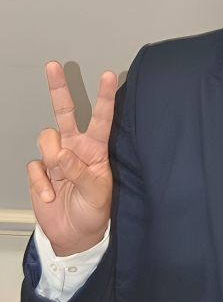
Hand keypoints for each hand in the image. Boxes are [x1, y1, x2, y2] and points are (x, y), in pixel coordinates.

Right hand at [27, 62, 117, 255]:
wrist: (74, 235)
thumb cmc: (93, 212)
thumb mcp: (97, 194)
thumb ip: (80, 172)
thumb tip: (62, 155)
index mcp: (95, 149)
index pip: (101, 119)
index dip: (105, 97)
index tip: (109, 75)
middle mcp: (74, 148)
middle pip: (65, 112)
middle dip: (58, 89)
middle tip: (54, 66)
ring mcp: (55, 158)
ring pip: (46, 137)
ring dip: (51, 158)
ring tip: (59, 180)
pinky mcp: (40, 172)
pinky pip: (34, 167)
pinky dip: (40, 183)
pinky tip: (50, 195)